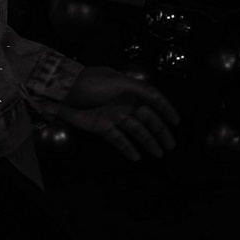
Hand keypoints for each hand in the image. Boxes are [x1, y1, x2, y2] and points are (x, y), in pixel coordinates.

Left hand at [56, 64, 180, 161]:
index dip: (166, 109)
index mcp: (129, 89)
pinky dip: (127, 148)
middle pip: (147, 119)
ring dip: (148, 142)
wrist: (63, 92)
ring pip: (136, 131)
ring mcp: (113, 116)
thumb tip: (159, 98)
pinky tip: (137, 157)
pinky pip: (118, 139)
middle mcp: (124, 103)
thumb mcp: (117, 81)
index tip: (177, 122)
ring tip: (159, 154)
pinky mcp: (102, 127)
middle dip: (160, 132)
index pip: (153, 99)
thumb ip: (140, 89)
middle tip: (171, 146)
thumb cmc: (91, 84)